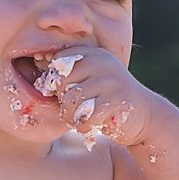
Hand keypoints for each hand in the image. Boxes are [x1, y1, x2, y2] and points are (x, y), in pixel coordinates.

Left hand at [36, 45, 154, 146]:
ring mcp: (111, 80)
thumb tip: (33, 63)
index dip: (55, 83)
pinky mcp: (117, 101)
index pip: (58, 63)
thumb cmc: (107, 99)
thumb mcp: (90, 79)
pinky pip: (85, 116)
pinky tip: (91, 126)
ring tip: (82, 119)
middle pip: (61, 82)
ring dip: (71, 117)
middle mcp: (102, 62)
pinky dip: (83, 126)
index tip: (63, 95)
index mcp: (93, 53)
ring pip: (71, 100)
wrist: (145, 116)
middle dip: (62, 101)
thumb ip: (68, 74)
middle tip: (74, 111)